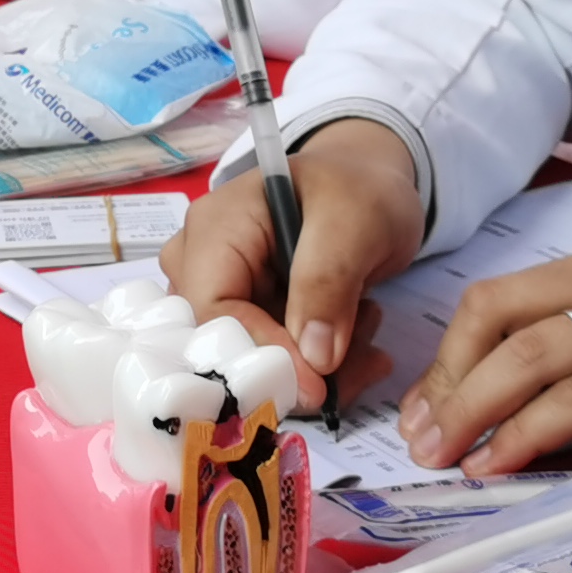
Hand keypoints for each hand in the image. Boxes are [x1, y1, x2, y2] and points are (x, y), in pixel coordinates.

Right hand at [160, 117, 422, 383]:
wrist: (369, 186)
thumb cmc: (358, 189)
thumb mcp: (354, 221)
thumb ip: (328, 281)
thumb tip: (313, 358)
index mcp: (215, 228)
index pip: (214, 309)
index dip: (259, 353)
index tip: (317, 386)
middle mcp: (202, 263)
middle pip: (226, 343)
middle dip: (295, 367)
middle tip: (361, 364)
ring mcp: (223, 291)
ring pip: (253, 360)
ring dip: (315, 367)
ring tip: (369, 336)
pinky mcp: (248, 314)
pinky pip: (273, 358)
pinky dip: (318, 364)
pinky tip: (359, 344)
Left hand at [400, 240, 571, 478]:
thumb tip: (537, 414)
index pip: (499, 300)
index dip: (452, 354)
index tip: (429, 405)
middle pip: (495, 319)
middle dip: (445, 381)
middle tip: (419, 438)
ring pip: (526, 356)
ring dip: (471, 409)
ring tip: (442, 456)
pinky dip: (527, 432)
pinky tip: (501, 462)